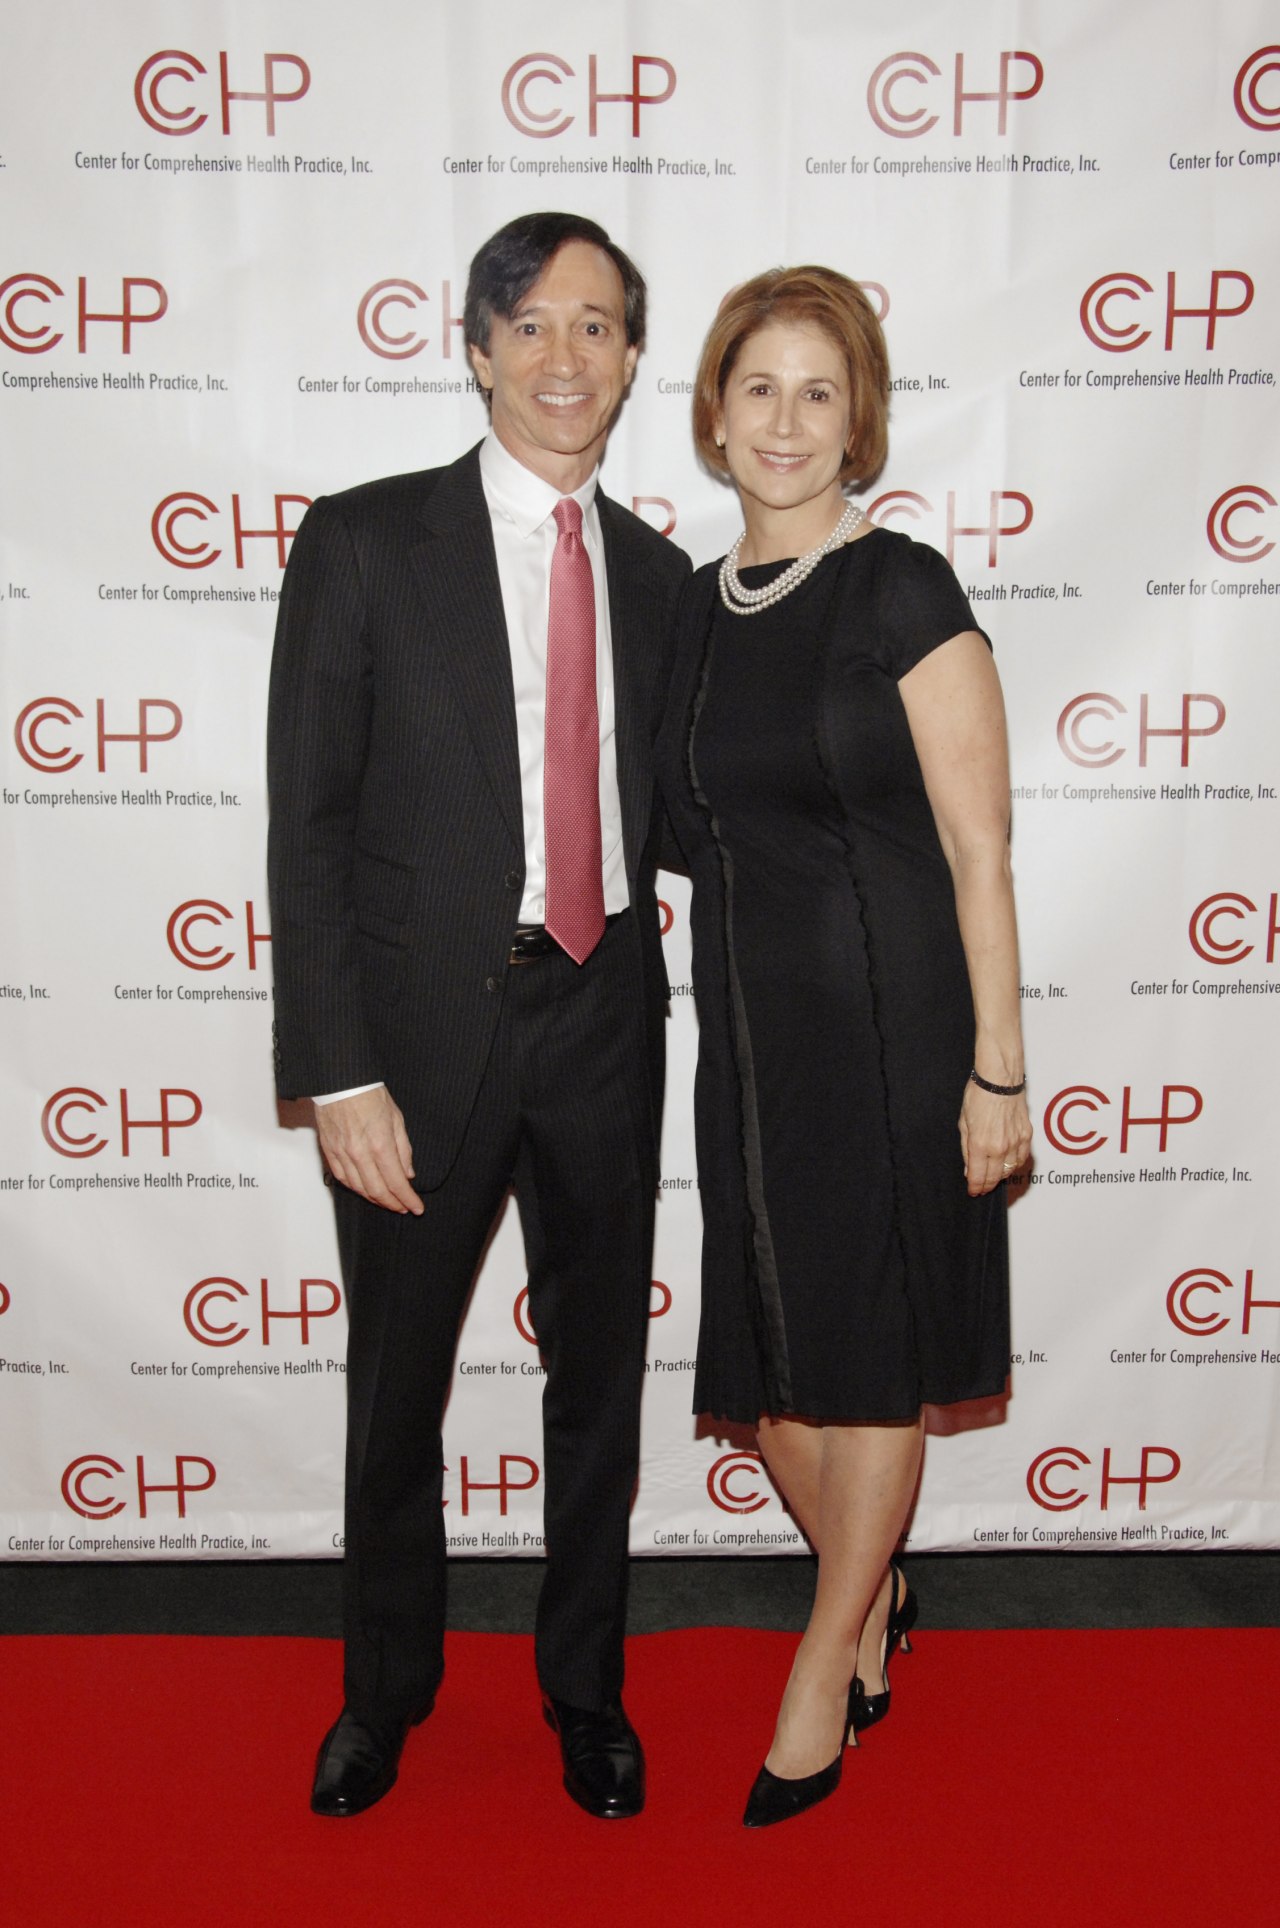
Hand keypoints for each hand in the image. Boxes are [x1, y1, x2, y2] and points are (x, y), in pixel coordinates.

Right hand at [314, 1086, 422, 1213]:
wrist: (341, 1082)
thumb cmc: (369, 1094)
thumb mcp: (396, 1119)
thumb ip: (403, 1149)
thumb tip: (407, 1173)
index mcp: (380, 1145)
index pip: (396, 1182)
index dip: (408, 1199)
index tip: (416, 1207)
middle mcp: (360, 1154)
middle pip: (377, 1191)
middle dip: (393, 1204)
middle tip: (403, 1207)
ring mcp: (342, 1154)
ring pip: (358, 1188)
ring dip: (374, 1199)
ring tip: (387, 1201)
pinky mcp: (329, 1151)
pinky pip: (342, 1178)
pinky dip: (355, 1188)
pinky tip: (365, 1190)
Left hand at [959, 1081, 1032, 1197]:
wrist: (1000, 1079)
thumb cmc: (978, 1096)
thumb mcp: (964, 1123)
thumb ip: (967, 1149)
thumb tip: (969, 1168)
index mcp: (981, 1144)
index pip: (979, 1176)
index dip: (975, 1187)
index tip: (973, 1192)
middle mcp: (1000, 1147)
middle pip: (995, 1177)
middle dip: (987, 1185)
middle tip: (981, 1188)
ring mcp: (1016, 1142)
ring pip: (1009, 1170)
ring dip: (1000, 1176)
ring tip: (992, 1177)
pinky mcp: (1027, 1135)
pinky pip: (1021, 1158)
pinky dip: (1014, 1165)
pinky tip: (1007, 1165)